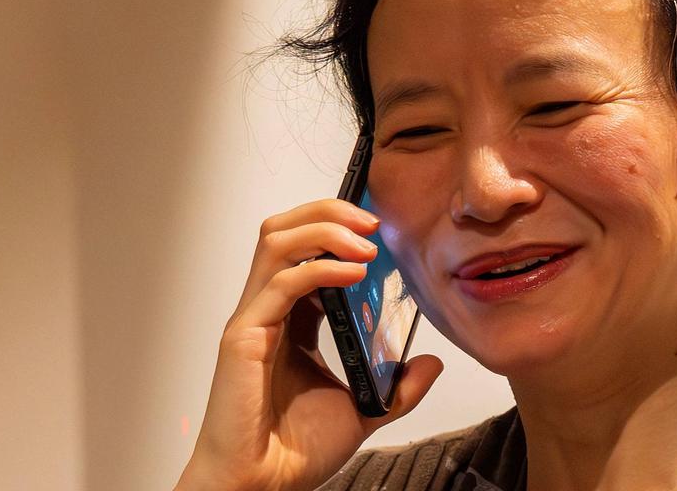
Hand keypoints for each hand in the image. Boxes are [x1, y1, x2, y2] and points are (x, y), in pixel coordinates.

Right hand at [176, 199, 443, 490]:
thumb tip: (432, 362)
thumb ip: (398, 387)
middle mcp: (267, 310)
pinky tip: (355, 274)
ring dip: (324, 229)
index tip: (381, 227)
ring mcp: (253, 319)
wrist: (263, 488)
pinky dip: (319, 268)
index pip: (306, 248)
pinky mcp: (243, 338)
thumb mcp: (364, 410)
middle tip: (374, 221)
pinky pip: (281, 284)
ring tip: (366, 242)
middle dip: (329, 212)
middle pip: (284, 229)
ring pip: (275, 242)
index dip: (339, 228)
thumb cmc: (293, 451)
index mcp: (290, 319)